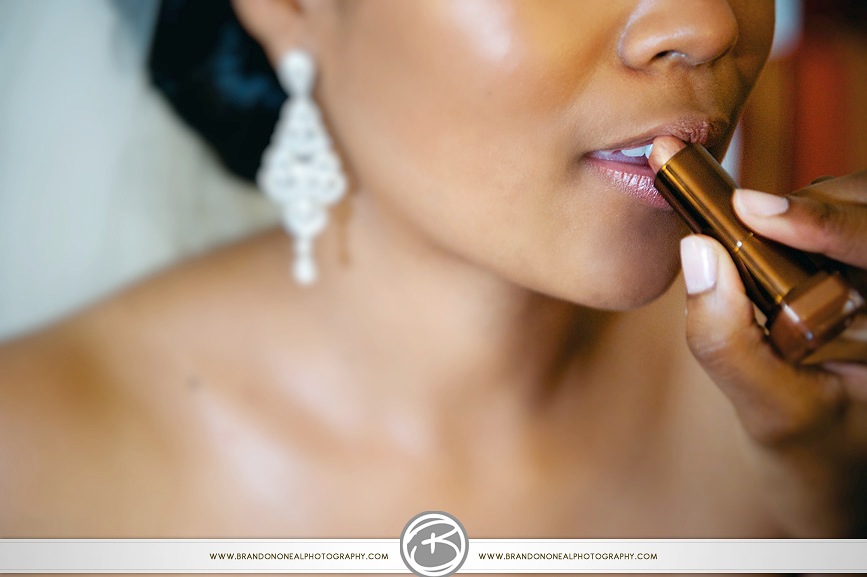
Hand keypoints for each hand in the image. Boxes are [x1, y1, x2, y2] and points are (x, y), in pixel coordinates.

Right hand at [678, 170, 866, 536]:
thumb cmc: (811, 446)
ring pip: (851, 204)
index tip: (752, 209)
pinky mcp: (856, 270)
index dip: (822, 222)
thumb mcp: (769, 409)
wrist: (823, 457)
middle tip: (743, 216)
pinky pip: (835, 219)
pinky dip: (795, 221)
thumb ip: (727, 341)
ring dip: (800, 212)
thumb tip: (697, 254)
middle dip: (809, 209)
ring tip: (752, 239)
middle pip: (865, 210)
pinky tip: (766, 246)